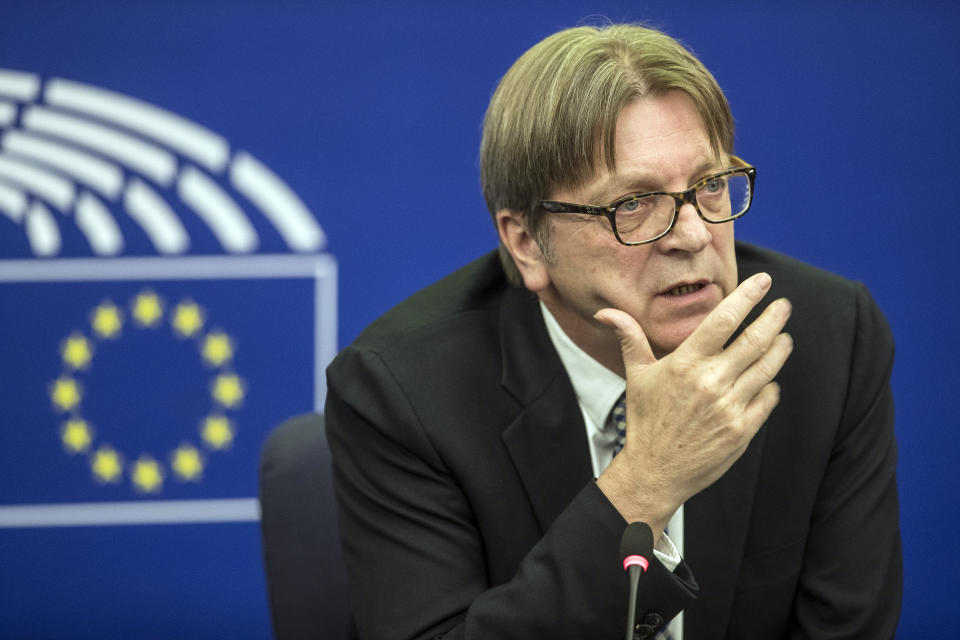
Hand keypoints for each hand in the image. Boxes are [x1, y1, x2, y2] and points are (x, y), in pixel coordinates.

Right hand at [594, 272, 792, 535]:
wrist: (655, 471)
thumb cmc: (645, 421)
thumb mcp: (637, 376)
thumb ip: (630, 338)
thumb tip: (606, 313)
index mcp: (685, 364)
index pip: (723, 320)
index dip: (747, 297)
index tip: (763, 282)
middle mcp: (710, 382)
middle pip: (754, 340)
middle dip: (774, 318)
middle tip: (784, 304)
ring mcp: (729, 407)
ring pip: (767, 368)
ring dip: (780, 348)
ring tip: (785, 337)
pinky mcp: (742, 430)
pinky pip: (768, 398)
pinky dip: (770, 386)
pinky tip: (767, 380)